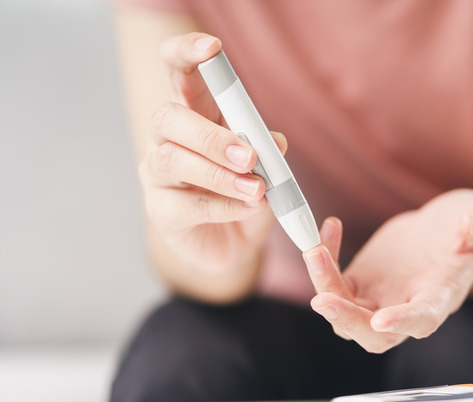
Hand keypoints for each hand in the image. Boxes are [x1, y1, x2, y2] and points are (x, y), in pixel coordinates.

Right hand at [137, 33, 286, 272]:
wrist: (235, 244)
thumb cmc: (246, 192)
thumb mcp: (266, 166)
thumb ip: (267, 149)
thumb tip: (275, 141)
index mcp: (195, 113)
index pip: (179, 71)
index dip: (187, 52)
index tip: (213, 48)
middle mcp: (168, 138)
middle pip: (168, 117)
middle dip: (210, 135)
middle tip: (249, 156)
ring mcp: (158, 175)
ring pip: (172, 161)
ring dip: (219, 175)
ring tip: (256, 189)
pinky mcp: (161, 211)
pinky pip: (187, 204)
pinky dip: (224, 206)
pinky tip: (249, 208)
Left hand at [302, 189, 472, 352]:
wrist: (451, 228)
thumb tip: (471, 223)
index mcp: (441, 297)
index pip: (423, 320)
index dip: (403, 322)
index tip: (382, 320)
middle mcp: (407, 306)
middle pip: (373, 334)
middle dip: (346, 321)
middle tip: (323, 299)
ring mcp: (380, 298)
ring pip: (345, 314)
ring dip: (325, 288)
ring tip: (315, 251)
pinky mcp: (361, 282)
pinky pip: (334, 284)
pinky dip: (325, 262)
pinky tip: (331, 227)